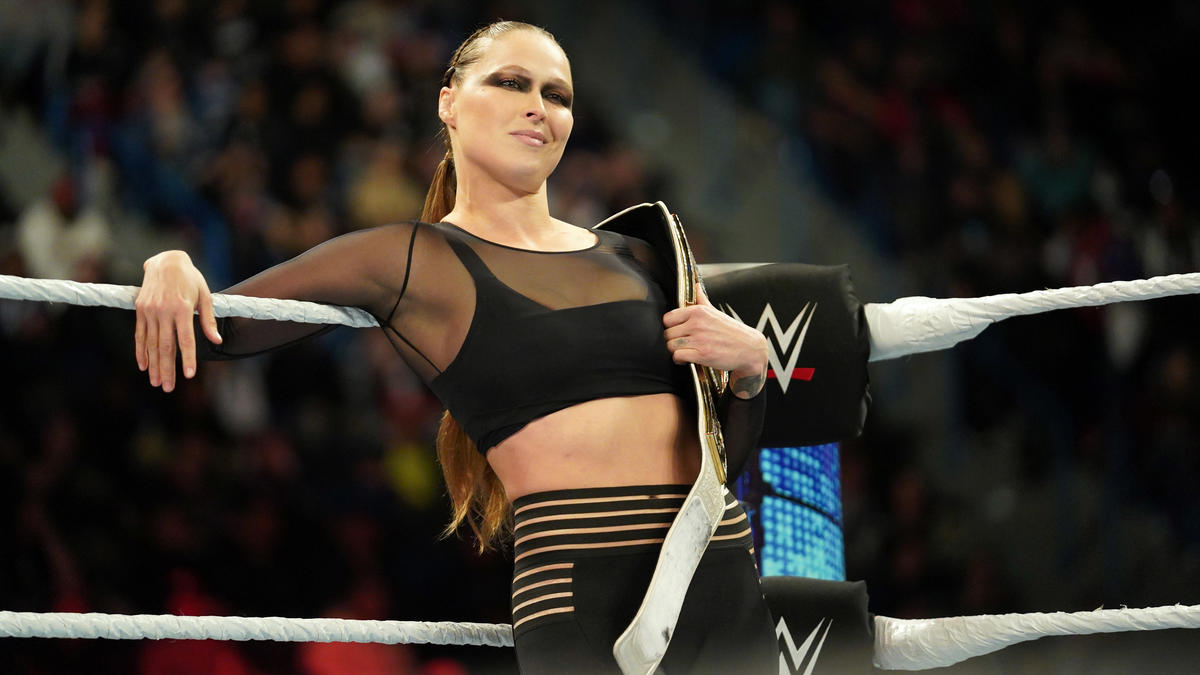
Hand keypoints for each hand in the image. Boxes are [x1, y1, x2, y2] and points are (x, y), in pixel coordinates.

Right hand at [134, 251, 220, 391]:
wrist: (166, 261)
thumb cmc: (190, 279)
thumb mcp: (205, 295)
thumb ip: (208, 320)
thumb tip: (217, 341)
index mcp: (183, 308)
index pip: (185, 339)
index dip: (187, 358)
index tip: (188, 375)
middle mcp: (164, 311)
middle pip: (165, 346)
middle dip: (167, 369)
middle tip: (168, 388)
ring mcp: (150, 310)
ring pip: (151, 343)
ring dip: (154, 365)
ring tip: (157, 382)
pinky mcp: (140, 310)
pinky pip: (140, 334)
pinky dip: (141, 351)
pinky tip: (144, 366)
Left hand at [663, 284, 767, 397]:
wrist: (749, 349)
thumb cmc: (732, 332)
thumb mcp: (715, 312)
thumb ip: (701, 299)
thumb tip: (695, 286)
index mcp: (698, 311)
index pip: (668, 318)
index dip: (671, 327)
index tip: (678, 331)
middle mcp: (697, 323)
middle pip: (667, 334)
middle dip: (673, 340)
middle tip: (684, 343)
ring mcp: (699, 339)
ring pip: (670, 346)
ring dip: (676, 351)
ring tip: (686, 351)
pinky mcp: (702, 354)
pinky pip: (678, 356)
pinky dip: (680, 360)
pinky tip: (688, 359)